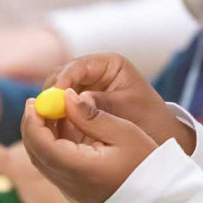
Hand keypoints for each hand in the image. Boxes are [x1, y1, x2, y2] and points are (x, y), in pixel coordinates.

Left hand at [21, 90, 157, 202]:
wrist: (156, 198)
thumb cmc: (145, 162)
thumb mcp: (123, 132)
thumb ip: (91, 115)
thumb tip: (66, 96)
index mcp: (80, 168)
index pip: (42, 144)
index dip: (33, 121)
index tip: (34, 101)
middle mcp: (69, 183)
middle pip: (36, 153)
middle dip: (32, 126)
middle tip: (36, 102)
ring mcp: (70, 190)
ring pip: (42, 160)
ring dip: (41, 135)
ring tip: (51, 112)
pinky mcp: (74, 190)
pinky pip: (53, 166)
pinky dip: (51, 146)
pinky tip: (65, 130)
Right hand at [45, 54, 194, 153]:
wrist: (159, 138)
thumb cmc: (150, 119)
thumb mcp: (129, 109)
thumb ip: (102, 104)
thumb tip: (76, 101)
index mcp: (109, 64)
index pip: (79, 66)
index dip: (64, 79)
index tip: (55, 96)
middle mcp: (93, 74)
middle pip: (61, 77)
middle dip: (51, 94)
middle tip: (43, 112)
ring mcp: (83, 91)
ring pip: (57, 96)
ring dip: (51, 110)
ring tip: (46, 126)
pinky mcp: (78, 110)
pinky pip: (60, 113)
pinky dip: (55, 122)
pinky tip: (52, 135)